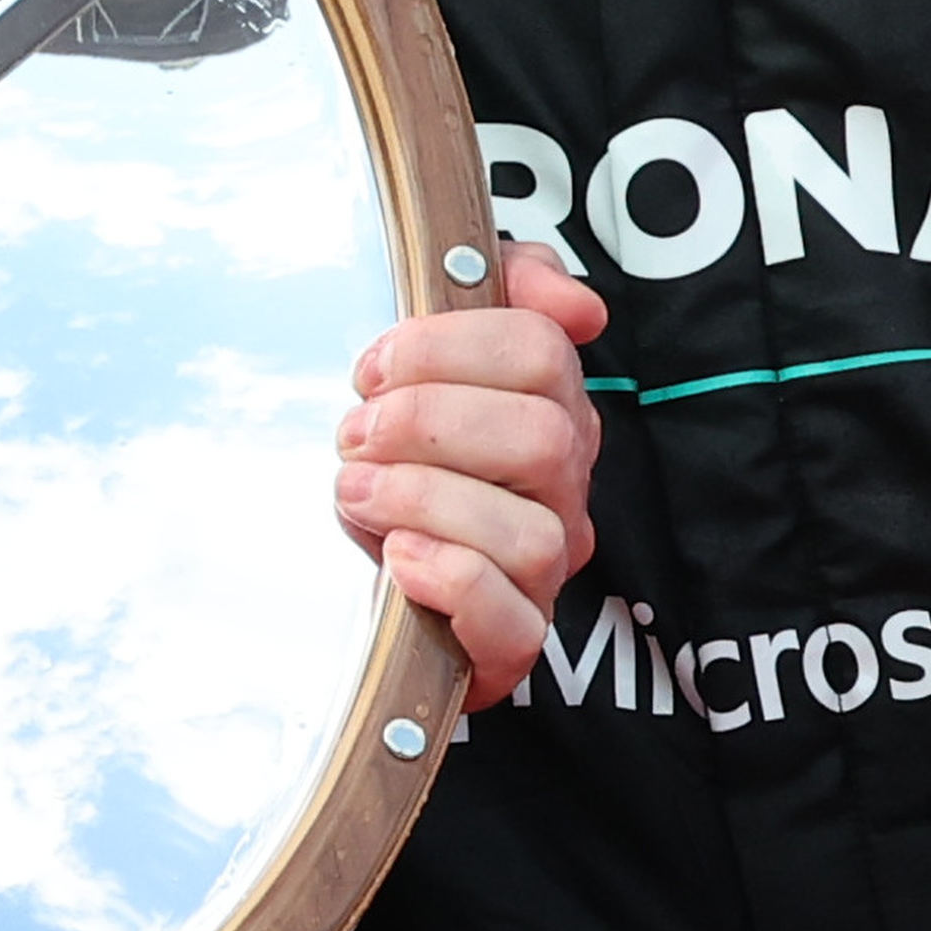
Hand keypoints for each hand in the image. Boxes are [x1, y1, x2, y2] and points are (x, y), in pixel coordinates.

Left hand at [333, 247, 608, 712]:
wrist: (371, 576)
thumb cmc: (405, 460)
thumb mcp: (431, 354)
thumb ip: (500, 286)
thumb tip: (574, 303)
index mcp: (552, 410)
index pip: (541, 351)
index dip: (445, 349)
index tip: (372, 370)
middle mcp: (562, 490)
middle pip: (544, 438)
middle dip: (429, 424)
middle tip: (356, 433)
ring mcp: (544, 571)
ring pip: (531, 534)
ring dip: (426, 501)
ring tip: (359, 491)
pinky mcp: (511, 644)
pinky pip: (514, 623)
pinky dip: (451, 582)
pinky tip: (398, 555)